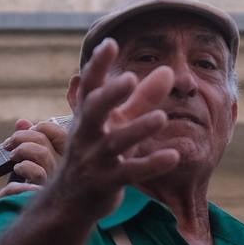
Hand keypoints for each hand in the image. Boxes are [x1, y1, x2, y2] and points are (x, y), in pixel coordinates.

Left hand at [0, 117, 67, 196]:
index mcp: (70, 160)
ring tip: (13, 159)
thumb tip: (21, 121)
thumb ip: (30, 142)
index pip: (60, 132)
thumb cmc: (34, 195)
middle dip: (22, 136)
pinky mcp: (47, 195)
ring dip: (21, 151)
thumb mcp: (32, 165)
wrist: (33, 227)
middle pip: (46, 138)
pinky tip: (15, 178)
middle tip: (9, 145)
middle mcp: (68, 170)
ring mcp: (58, 183)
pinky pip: (35, 173)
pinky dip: (21, 171)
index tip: (28, 132)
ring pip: (41, 153)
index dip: (42, 127)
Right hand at [46, 39, 177, 216]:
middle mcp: (87, 135)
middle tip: (130, 77)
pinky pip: (130, 173)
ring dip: (138, 129)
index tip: (109, 43)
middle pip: (94, 110)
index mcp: (87, 116)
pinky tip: (173, 155)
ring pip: (115, 142)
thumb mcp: (117, 124)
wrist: (70, 202)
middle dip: (110, 94)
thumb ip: (143, 98)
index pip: (90, 87)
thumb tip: (168, 70)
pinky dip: (151, 164)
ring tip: (161, 116)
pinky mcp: (105, 184)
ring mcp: (94, 160)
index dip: (97, 66)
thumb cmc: (96, 154)